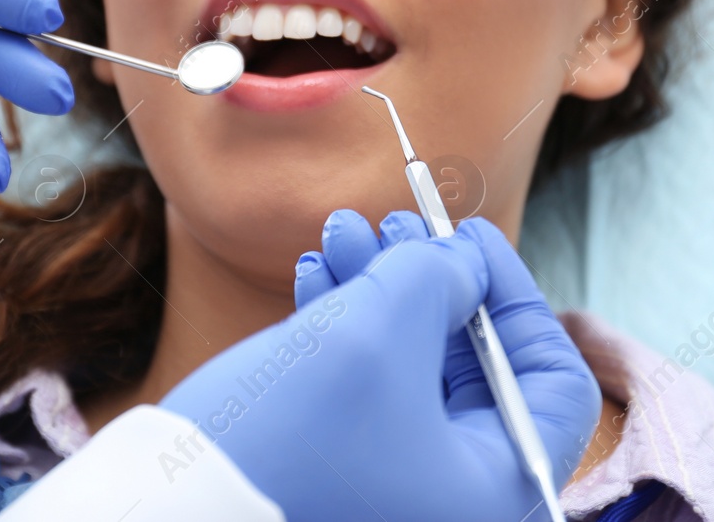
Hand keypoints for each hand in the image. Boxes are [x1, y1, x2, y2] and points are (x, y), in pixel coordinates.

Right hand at [160, 216, 599, 521]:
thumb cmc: (283, 441)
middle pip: (474, 369)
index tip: (466, 236)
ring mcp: (393, 498)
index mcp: (497, 492)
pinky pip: (365, 397)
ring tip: (337, 235)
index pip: (554, 383)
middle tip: (389, 222)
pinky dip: (345, 332)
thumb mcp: (375, 331)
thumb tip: (460, 265)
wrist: (159, 516)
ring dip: (378, 292)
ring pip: (412, 374)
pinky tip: (312, 280)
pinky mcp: (338, 485)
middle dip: (429, 282)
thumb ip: (437, 278)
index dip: (515, 294)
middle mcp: (454, 504)